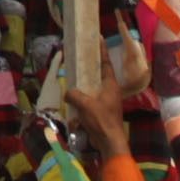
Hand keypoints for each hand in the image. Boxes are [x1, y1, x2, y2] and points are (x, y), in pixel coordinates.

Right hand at [58, 38, 150, 162]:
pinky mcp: (102, 111)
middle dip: (92, 65)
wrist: (110, 141)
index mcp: (110, 85)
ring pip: (95, 87)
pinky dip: (83, 96)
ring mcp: (107, 101)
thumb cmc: (102, 120)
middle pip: (100, 74)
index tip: (99, 39)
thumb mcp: (85, 104)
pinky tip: (73, 97)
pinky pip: (91, 99)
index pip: (106, 64)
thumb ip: (74, 95)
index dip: (102, 51)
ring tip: (75, 75)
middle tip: (82, 55)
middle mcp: (110, 91)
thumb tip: (68, 92)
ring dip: (86, 82)